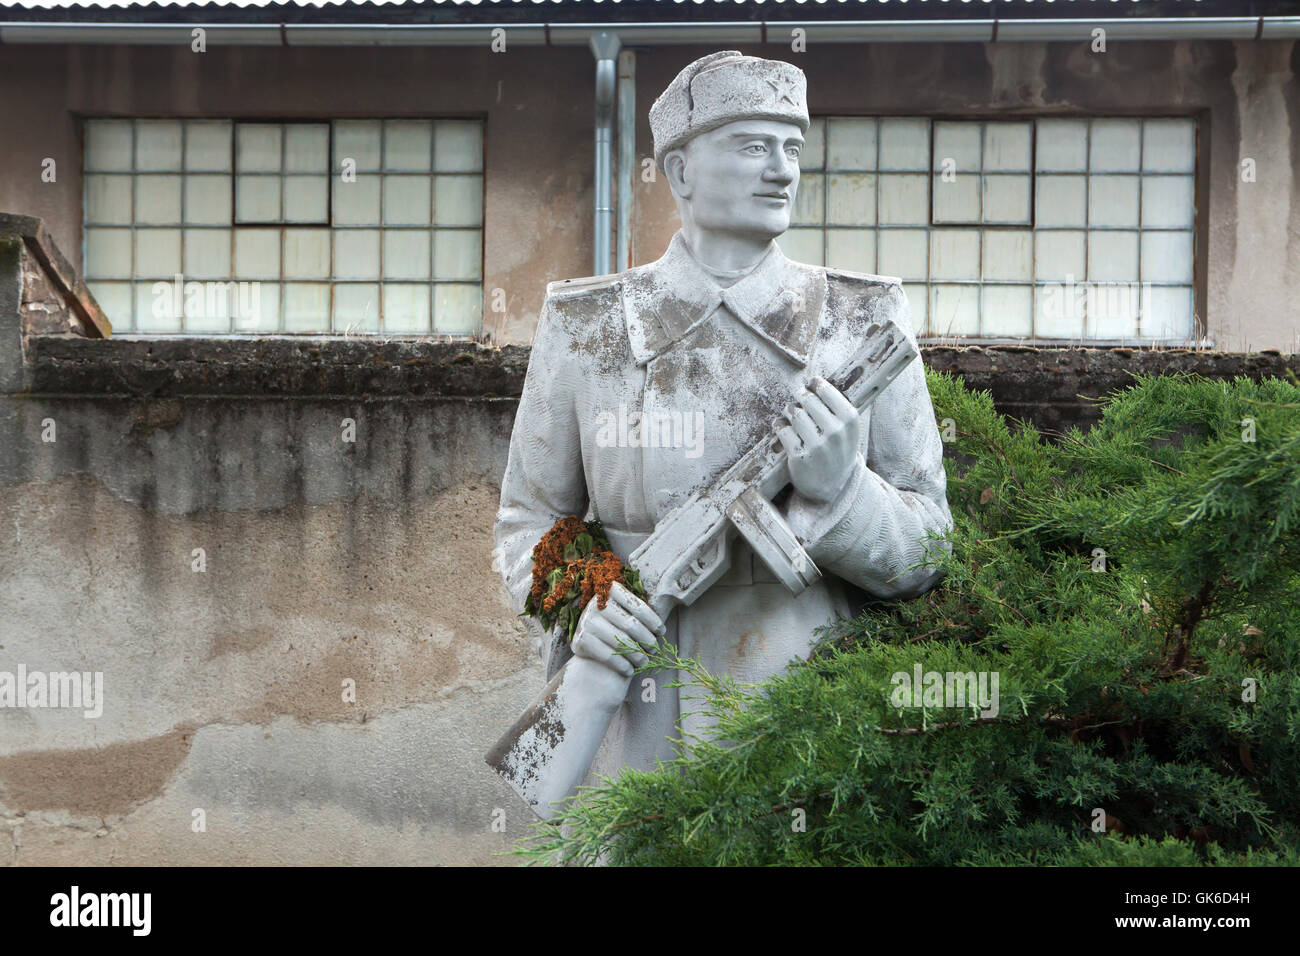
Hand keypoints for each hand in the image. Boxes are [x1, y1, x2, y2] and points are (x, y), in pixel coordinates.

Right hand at [570, 582, 664, 677]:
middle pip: (631, 625)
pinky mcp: (581, 639)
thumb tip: (663, 627)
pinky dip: (621, 665)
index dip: (653, 621)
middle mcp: (597, 603)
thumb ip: (639, 612)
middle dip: (647, 640)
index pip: (638, 607)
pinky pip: (607, 655)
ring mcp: (587, 620)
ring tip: (645, 662)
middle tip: (655, 650)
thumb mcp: (624, 612)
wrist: (587, 643)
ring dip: (637, 655)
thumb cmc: (614, 625)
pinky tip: (629, 670)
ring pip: (621, 641)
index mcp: (610, 590)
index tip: (662, 633)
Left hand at [776, 376, 861, 503]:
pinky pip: (783, 430)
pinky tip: (780, 426)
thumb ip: (837, 408)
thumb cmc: (839, 451)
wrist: (834, 486)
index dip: (816, 384)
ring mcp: (817, 445)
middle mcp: (835, 432)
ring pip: (794, 413)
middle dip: (800, 396)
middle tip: (798, 396)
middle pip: (808, 400)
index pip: (827, 391)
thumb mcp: (848, 431)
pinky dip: (779, 425)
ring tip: (789, 411)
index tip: (811, 383)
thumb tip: (814, 382)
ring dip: (788, 410)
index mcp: (850, 421)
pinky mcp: (800, 456)